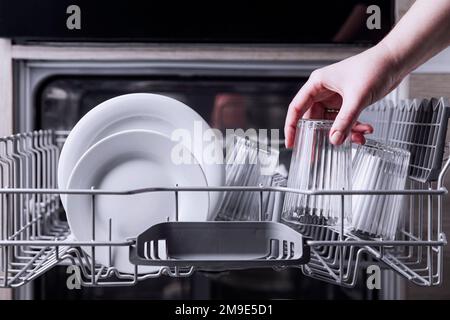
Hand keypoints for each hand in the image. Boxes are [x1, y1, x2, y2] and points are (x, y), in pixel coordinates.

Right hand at [284, 44, 401, 146]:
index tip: (291, 143)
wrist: (395, 61)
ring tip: (356, 138)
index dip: (291, 126)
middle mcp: (323, 90)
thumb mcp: (357, 97)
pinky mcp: (348, 101)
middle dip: (320, 135)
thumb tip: (334, 139)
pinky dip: (353, 127)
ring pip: (332, 122)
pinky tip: (364, 131)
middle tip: (319, 152)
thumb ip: (345, 121)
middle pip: (314, 118)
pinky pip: (345, 120)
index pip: (296, 108)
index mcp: (317, 83)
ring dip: (343, 131)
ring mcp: (336, 97)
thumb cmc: (374, 67)